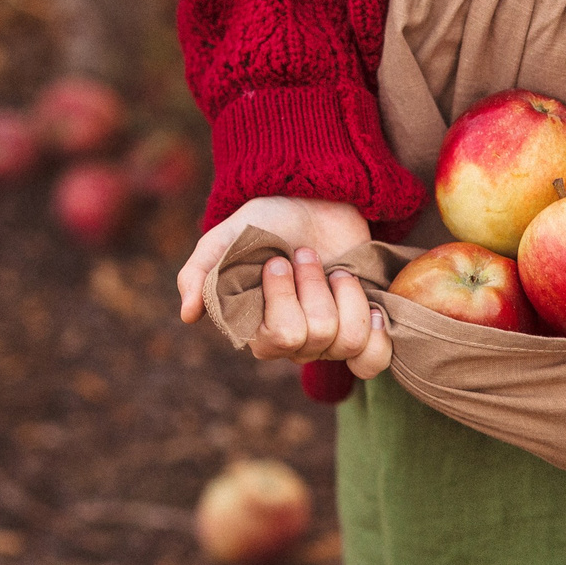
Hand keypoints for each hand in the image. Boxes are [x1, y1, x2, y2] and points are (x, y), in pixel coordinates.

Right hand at [176, 195, 391, 377]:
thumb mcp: (225, 239)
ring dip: (347, 295)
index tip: (278, 261)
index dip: (286, 295)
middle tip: (307, 256)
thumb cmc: (265, 222)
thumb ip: (200, 273)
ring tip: (336, 271)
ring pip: (349, 342)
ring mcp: (328, 341)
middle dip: (316, 284)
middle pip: (318, 336)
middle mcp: (293, 344)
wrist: (313, 203)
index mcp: (257, 330)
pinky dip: (378, 336)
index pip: (283, 335)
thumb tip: (187, 314)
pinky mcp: (361, 333)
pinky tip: (374, 309)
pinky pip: (373, 361)